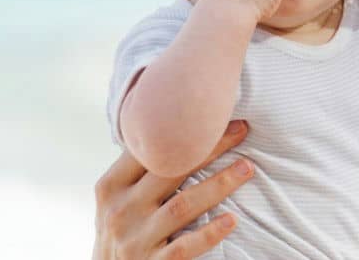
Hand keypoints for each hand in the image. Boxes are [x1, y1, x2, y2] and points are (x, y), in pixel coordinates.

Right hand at [93, 121, 253, 259]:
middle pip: (171, 170)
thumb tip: (179, 127)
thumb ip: (139, 170)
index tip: (217, 113)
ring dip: (219, 184)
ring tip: (247, 168)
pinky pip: (184, 247)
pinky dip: (209, 233)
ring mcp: (134, 239)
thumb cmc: (120, 229)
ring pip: (183, 205)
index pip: (149, 149)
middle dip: (210, 147)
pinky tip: (231, 220)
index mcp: (111, 186)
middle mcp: (120, 210)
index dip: (184, 130)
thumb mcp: (115, 198)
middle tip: (242, 129)